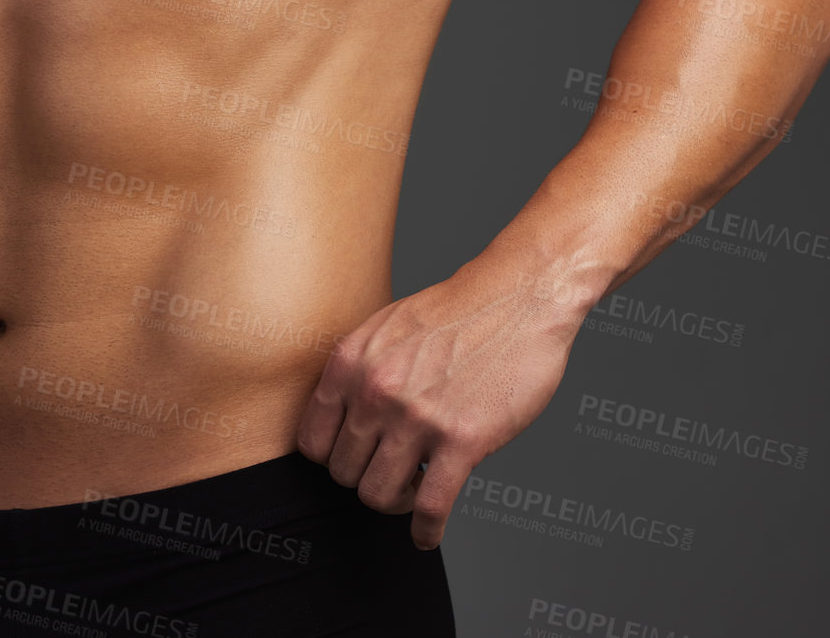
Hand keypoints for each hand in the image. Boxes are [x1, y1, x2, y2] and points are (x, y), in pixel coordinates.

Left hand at [295, 251, 584, 549]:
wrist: (517, 296)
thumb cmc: (456, 311)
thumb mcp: (385, 327)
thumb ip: (357, 370)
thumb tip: (338, 418)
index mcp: (351, 363)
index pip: (312, 442)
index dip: (332, 459)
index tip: (353, 462)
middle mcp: (375, 391)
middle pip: (344, 474)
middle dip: (366, 479)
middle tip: (392, 473)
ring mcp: (418, 417)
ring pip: (378, 496)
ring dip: (395, 503)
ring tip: (413, 491)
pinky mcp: (462, 439)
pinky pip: (430, 507)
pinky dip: (427, 531)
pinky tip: (429, 534)